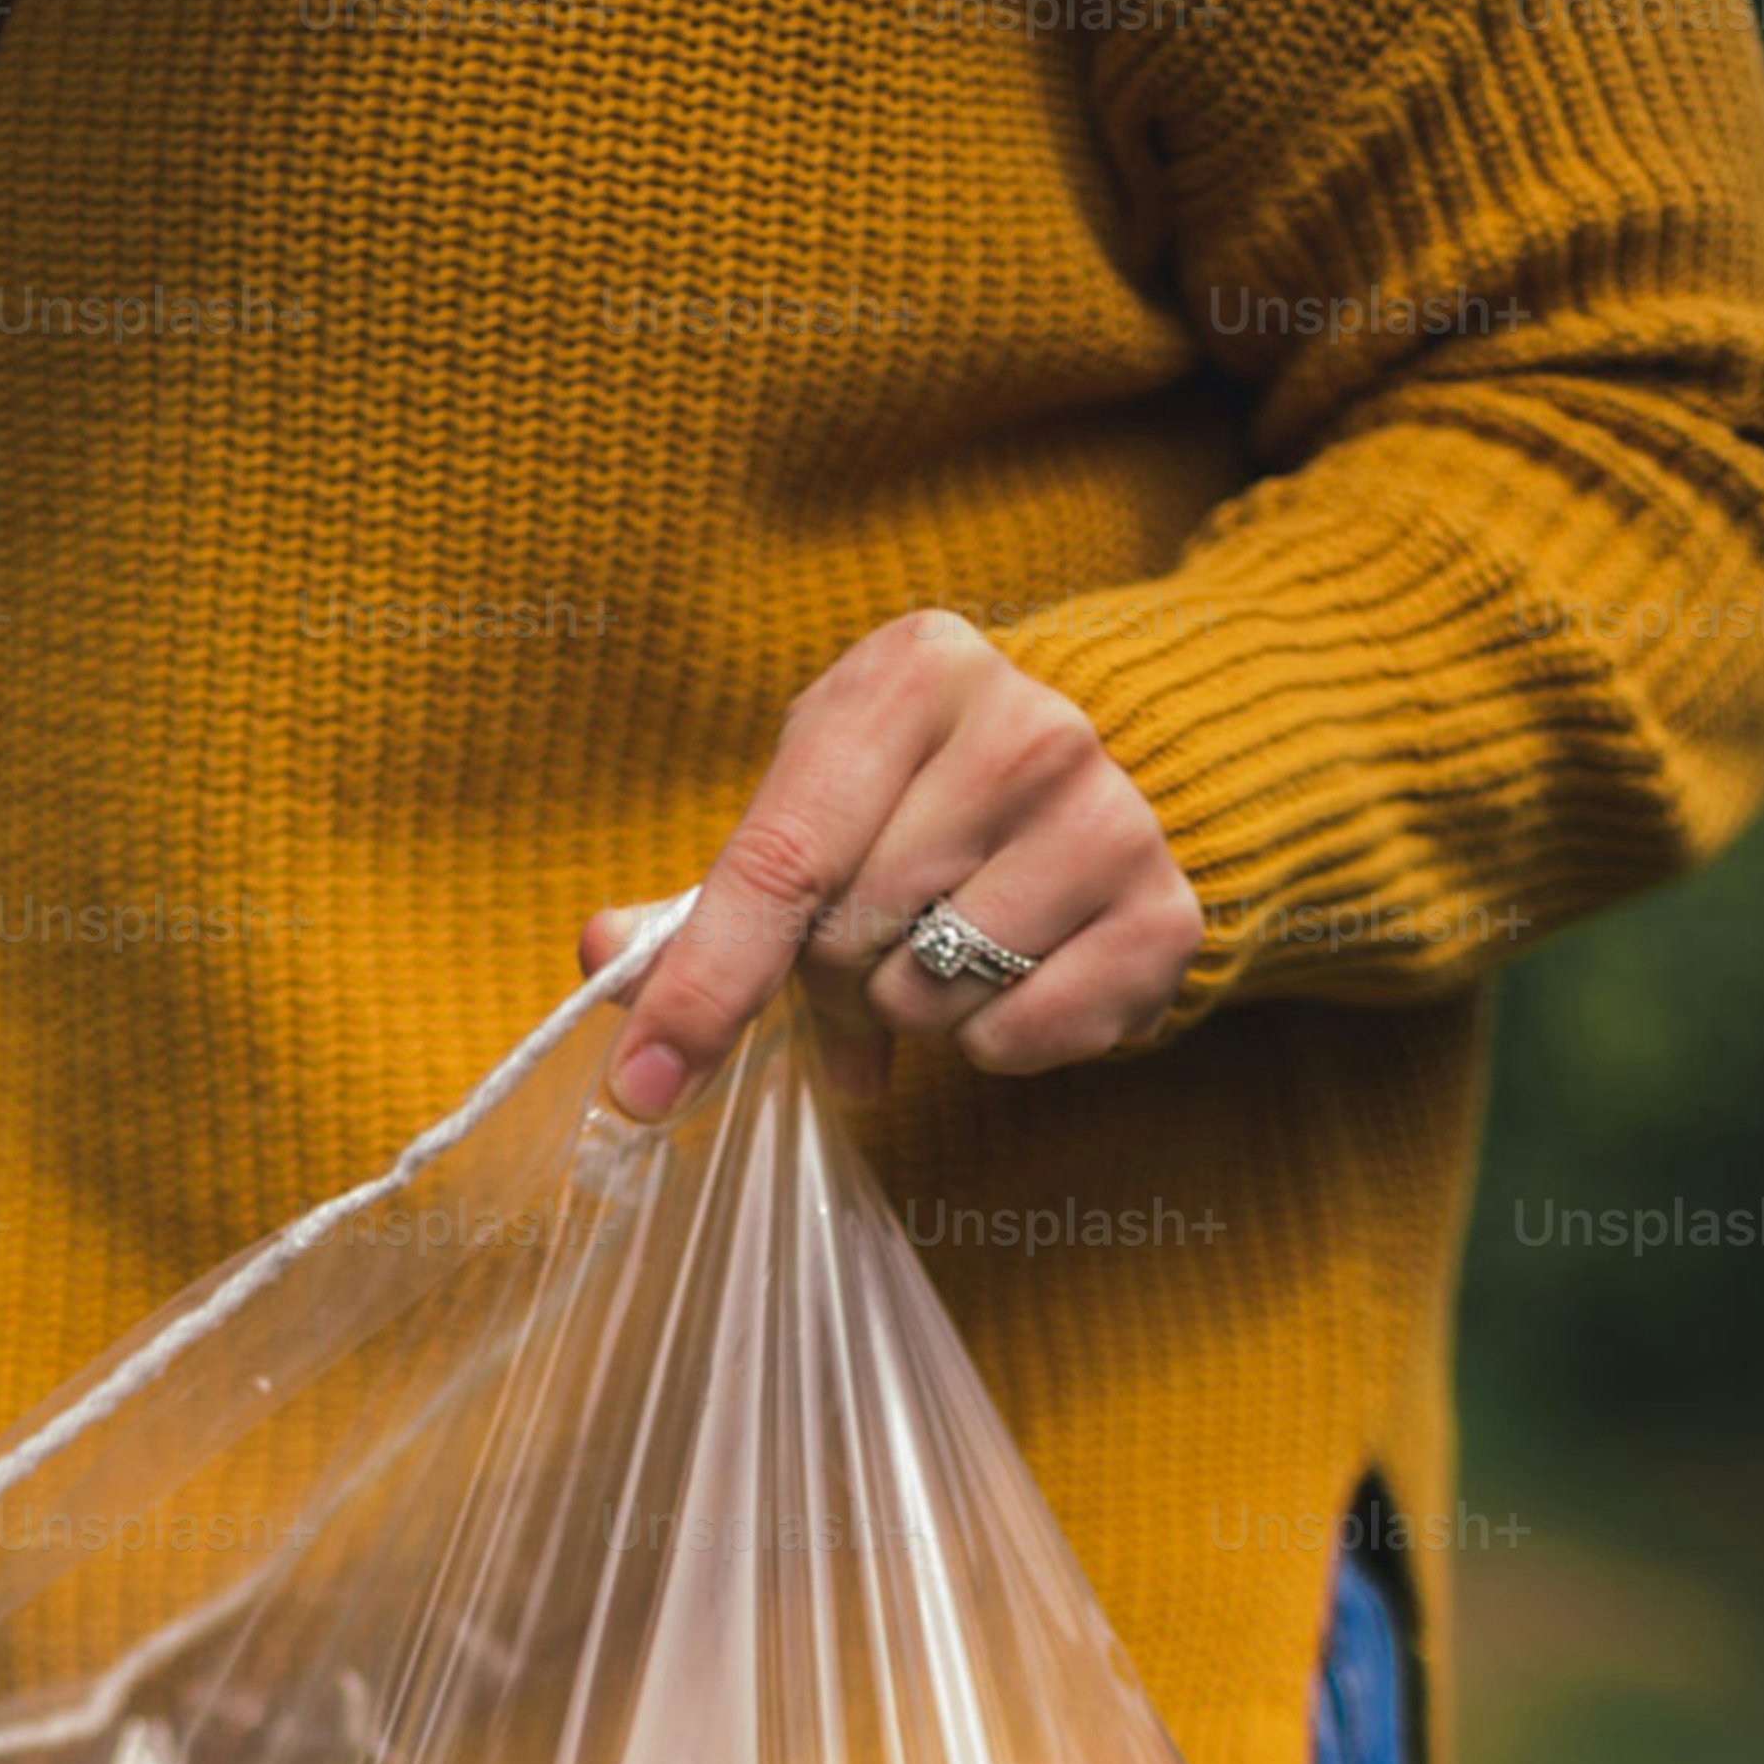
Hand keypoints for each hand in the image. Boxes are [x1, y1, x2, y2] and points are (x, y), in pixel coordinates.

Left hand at [577, 609, 1203, 1119]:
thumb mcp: (815, 806)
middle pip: (848, 941)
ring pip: (930, 1001)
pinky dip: (995, 1041)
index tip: (640, 1090)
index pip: (780, 861)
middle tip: (874, 940)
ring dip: (912, 1013)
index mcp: (913, 673)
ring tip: (950, 947)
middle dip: (831, 977)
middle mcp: (1026, 725)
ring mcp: (1110, 817)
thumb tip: (601, 959)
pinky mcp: (1163, 913)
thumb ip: (707, 898)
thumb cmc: (925, 800)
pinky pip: (1018, 1041)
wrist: (1119, 780)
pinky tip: (1020, 972)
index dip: (704, 989)